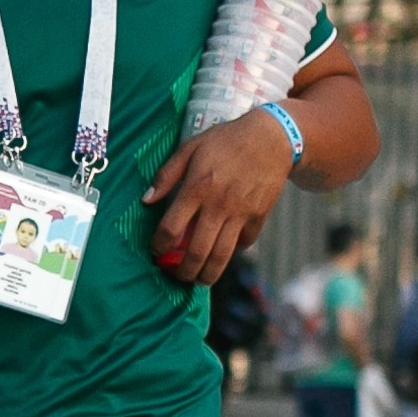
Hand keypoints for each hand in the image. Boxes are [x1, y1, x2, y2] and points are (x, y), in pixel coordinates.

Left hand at [143, 107, 294, 283]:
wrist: (271, 137)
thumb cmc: (225, 141)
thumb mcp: (190, 148)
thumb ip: (166, 175)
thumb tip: (146, 199)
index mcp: (196, 188)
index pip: (171, 228)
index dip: (159, 245)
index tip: (156, 251)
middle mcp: (218, 205)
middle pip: (197, 251)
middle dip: (184, 271)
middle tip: (178, 276)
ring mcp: (240, 213)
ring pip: (222, 255)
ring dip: (208, 274)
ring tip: (199, 279)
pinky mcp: (259, 216)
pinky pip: (244, 243)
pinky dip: (234, 252)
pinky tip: (224, 252)